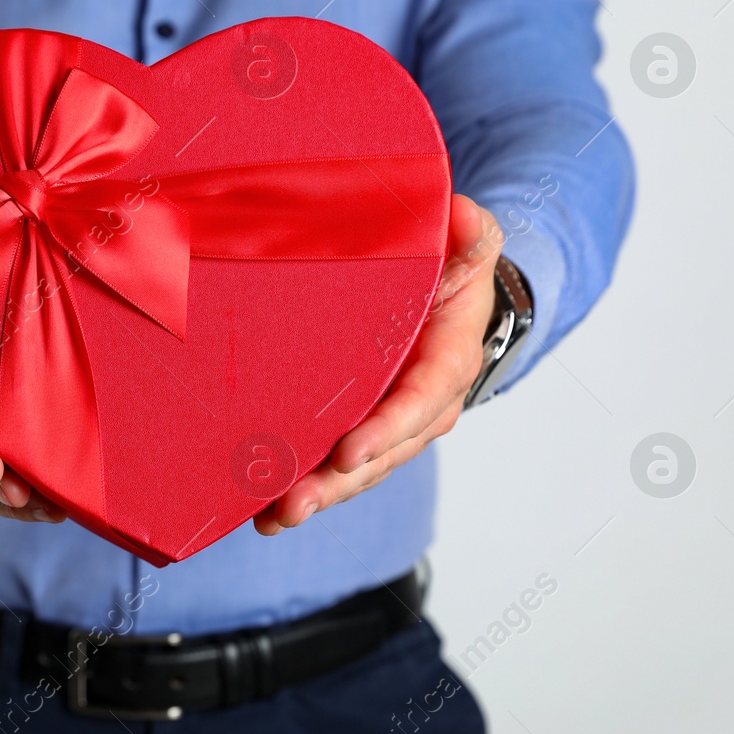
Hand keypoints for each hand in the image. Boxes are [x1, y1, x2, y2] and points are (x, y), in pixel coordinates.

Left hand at [255, 194, 504, 534]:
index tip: (348, 453)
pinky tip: (261, 512)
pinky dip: (304, 488)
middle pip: (382, 453)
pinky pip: (337, 467)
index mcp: (448, 361)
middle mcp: (423, 406)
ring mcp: (393, 425)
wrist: (454, 298)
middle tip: (293, 501)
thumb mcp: (470, 245)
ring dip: (317, 496)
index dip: (387, 429)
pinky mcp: (364, 430)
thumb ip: (472, 234)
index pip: (420, 400)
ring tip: (273, 516)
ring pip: (358, 471)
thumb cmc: (454, 269)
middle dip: (338, 482)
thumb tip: (465, 216)